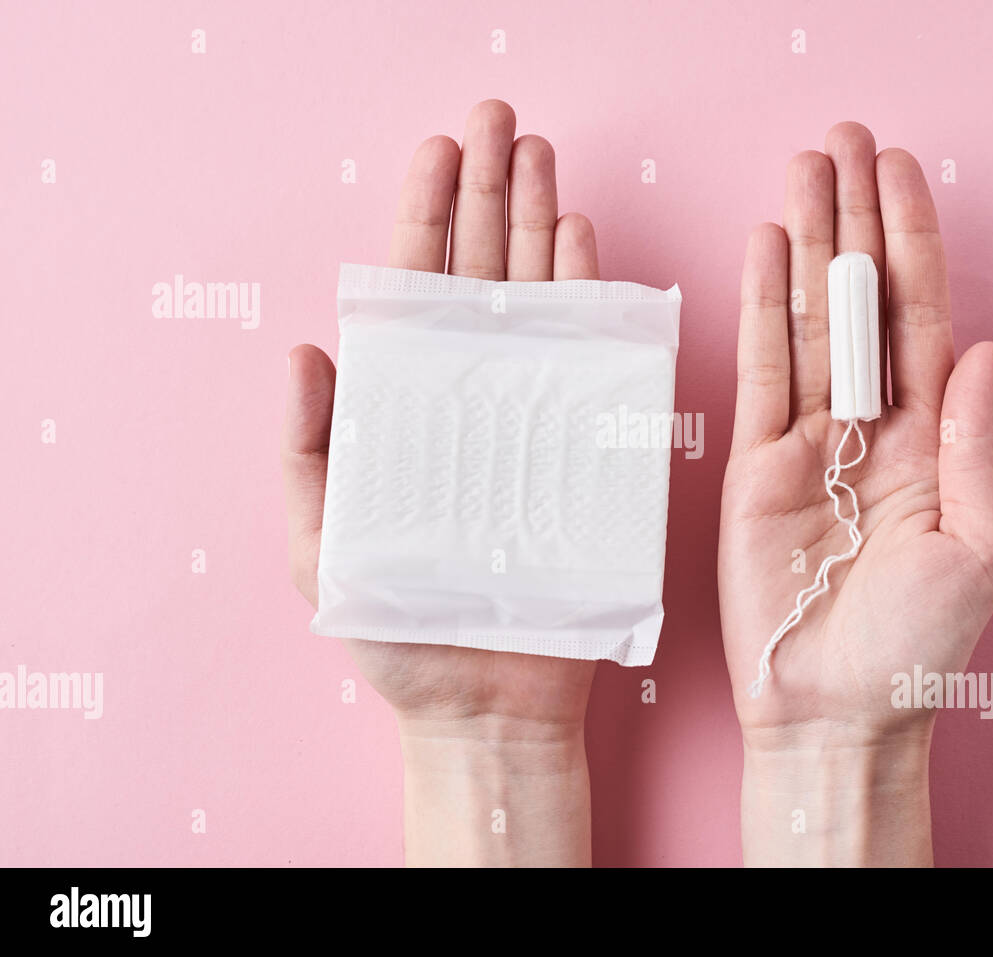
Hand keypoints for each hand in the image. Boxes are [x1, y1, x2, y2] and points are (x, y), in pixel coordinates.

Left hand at [281, 100, 597, 865]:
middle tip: (504, 122)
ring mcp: (532, 417)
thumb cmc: (399, 630)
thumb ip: (309, 451)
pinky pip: (591, 362)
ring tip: (543, 160)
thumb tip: (303, 349)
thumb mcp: (324, 543)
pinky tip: (583, 244)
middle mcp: (471, 397)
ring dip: (538, 224)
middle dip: (491, 192)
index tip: (445, 147)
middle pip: (479, 274)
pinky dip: (588, 299)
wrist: (487, 705)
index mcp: (406, 407)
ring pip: (535, 301)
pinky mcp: (585, 450)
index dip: (428, 212)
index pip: (415, 289)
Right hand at [718, 124, 992, 864]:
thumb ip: (974, 445)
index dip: (915, 241)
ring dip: (807, 243)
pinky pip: (760, 375)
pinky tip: (765, 249)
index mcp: (931, 440)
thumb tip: (985, 351)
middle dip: (857, 218)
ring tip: (803, 168)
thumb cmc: (916, 648)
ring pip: (809, 322)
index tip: (901, 170)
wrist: (834, 713)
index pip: (924, 317)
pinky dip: (761, 312)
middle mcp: (870, 428)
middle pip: (864, 301)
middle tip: (845, 139)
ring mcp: (808, 443)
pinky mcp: (752, 467)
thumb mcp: (977, 548)